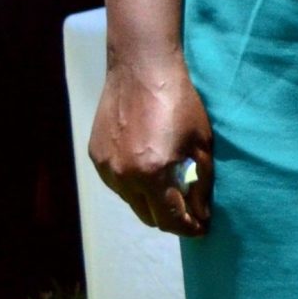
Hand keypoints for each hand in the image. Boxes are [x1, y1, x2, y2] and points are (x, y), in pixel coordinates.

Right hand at [89, 49, 211, 235]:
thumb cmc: (181, 102)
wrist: (142, 69)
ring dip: (151, 201)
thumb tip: (201, 212)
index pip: (170, 219)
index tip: (202, 229)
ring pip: (130, 200)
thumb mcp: (201, 143)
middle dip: (171, 218)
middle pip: (148, 216)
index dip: (189, 228)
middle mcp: (124, 176)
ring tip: (171, 188)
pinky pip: (117, 182)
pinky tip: (149, 170)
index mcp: (152, 174)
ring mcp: (105, 167)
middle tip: (190, 212)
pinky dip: (134, 183)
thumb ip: (202, 182)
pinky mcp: (95, 155)